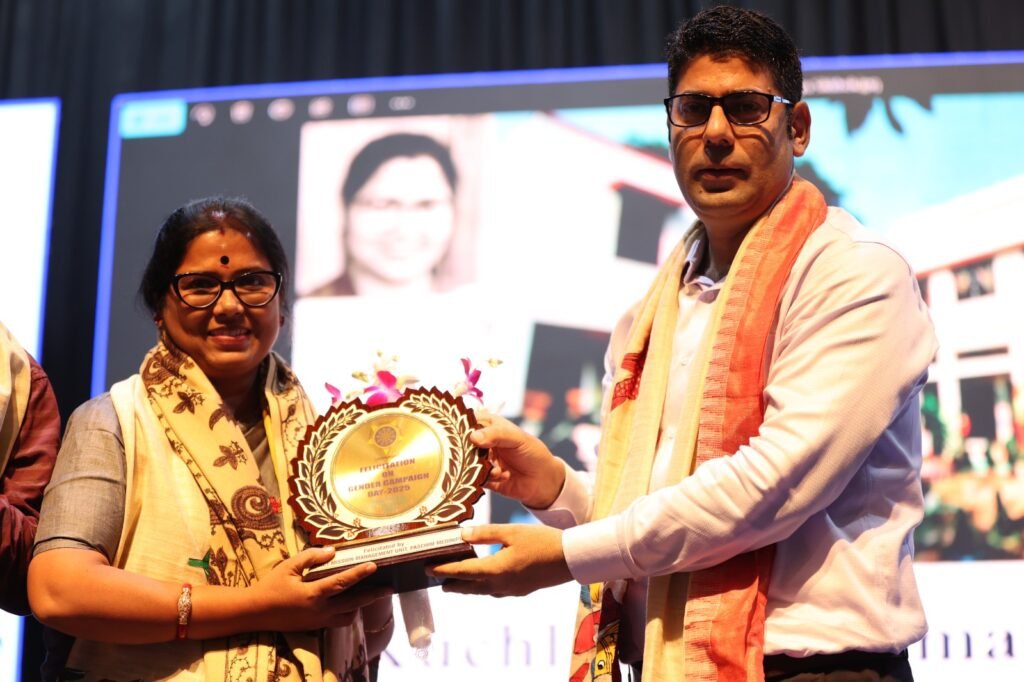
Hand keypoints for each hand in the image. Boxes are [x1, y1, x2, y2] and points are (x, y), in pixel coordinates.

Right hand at [253, 546, 390, 630]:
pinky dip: (346, 614)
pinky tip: (348, 604)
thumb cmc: (271, 586)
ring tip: (368, 595)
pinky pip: (336, 622)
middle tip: (388, 589)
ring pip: (347, 617)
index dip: (359, 573)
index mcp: (313, 594)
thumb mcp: (289, 566)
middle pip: (353, 604)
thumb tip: (333, 551)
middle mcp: (319, 610)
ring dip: (359, 607)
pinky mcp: (314, 627)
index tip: (374, 565)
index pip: (342, 583)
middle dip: (372, 596)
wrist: (254, 612)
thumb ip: (311, 557)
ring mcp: (318, 621)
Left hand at [427, 524, 571, 596]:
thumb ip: (485, 533)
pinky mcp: (520, 591)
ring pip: (480, 592)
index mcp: (495, 570)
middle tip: (434, 577)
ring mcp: (510, 591)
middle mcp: (499, 585)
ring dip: (465, 587)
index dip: (442, 570)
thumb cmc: (542, 541)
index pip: (461, 572)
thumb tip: (461, 534)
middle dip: (450, 582)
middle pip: (467, 587)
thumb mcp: (511, 532)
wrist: (570, 559)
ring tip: (453, 582)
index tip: (426, 567)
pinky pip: (494, 591)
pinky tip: (483, 580)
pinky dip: (482, 586)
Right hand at [472, 412, 565, 508]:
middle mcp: (482, 443)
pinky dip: (488, 478)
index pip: (467, 423)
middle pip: (463, 445)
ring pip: (467, 463)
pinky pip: (475, 479)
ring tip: (498, 468)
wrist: (544, 480)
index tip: (464, 436)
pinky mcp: (483, 479)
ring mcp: (481, 461)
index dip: (461, 428)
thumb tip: (473, 437)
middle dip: (469, 452)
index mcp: (488, 426)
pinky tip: (504, 475)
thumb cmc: (533, 452)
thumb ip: (496, 434)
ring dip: (482, 467)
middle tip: (482, 456)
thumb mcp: (517, 438)